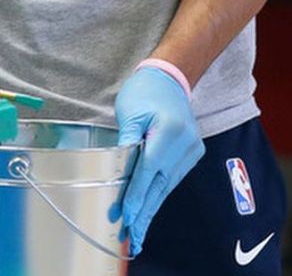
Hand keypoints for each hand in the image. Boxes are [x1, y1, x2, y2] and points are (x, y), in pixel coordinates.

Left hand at [116, 66, 204, 255]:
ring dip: (152, 207)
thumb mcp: (129, 112)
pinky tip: (149, 209)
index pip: (149, 171)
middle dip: (144, 212)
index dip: (136, 195)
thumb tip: (120, 174)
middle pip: (161, 185)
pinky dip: (160, 194)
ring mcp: (192, 150)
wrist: (170, 77)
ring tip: (137, 230)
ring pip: (168, 186)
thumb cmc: (144, 91)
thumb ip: (127, 143)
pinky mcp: (193, 153)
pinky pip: (173, 179)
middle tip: (131, 236)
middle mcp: (185, 144)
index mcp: (168, 131)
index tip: (125, 216)